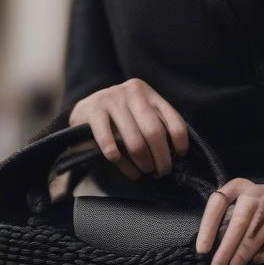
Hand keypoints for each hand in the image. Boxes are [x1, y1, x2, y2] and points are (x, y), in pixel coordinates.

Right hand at [68, 79, 188, 179]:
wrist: (83, 111)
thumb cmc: (118, 120)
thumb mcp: (139, 116)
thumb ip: (155, 127)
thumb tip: (174, 155)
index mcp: (147, 93)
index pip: (172, 118)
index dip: (180, 140)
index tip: (180, 155)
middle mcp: (131, 92)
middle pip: (155, 132)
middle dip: (162, 157)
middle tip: (162, 172)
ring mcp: (111, 100)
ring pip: (134, 141)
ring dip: (143, 162)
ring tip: (145, 172)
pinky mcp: (93, 112)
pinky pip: (110, 143)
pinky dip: (121, 162)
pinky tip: (128, 170)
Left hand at [195, 179, 263, 264]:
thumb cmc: (261, 206)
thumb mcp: (241, 204)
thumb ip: (227, 220)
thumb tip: (212, 249)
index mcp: (243, 186)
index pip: (219, 202)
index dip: (209, 227)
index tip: (202, 250)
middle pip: (242, 221)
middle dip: (228, 249)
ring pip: (263, 235)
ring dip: (249, 256)